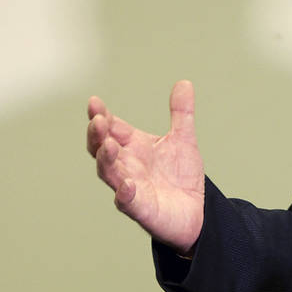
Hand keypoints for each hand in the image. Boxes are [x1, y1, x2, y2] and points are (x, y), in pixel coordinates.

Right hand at [86, 81, 205, 254]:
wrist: (196, 209)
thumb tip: (184, 82)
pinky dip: (125, 193)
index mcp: (133, 146)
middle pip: (102, 149)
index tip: (95, 102)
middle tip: (97, 120)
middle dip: (97, 134)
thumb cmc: (180, 176)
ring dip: (106, 159)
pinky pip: (127, 202)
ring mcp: (130, 187)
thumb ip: (182, 113)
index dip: (102, 116)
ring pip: (109, 173)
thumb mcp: (184, 139)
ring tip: (108, 144)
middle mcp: (126, 165)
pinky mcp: (140, 208)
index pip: (112, 128)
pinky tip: (127, 185)